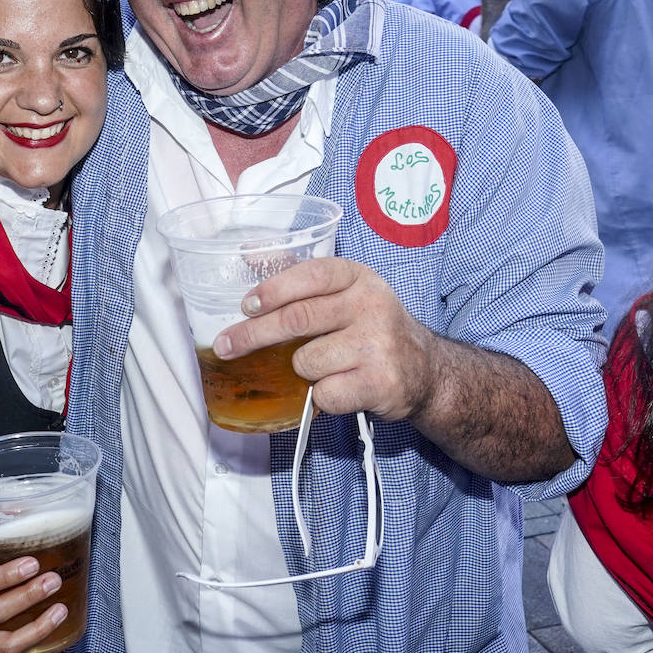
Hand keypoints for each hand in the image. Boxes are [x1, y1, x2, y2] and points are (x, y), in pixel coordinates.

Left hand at [213, 257, 435, 422]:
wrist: (424, 370)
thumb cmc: (370, 327)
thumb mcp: (344, 290)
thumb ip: (298, 274)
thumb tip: (248, 253)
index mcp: (358, 277)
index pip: (309, 276)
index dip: (271, 291)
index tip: (245, 306)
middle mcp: (371, 305)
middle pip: (297, 319)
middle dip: (253, 335)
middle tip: (227, 345)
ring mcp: (379, 346)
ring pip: (306, 361)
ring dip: (299, 371)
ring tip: (319, 368)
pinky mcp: (381, 384)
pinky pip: (324, 394)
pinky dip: (319, 398)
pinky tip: (337, 388)